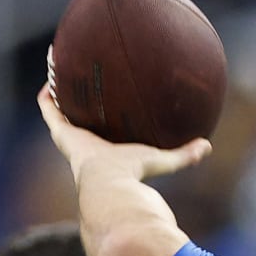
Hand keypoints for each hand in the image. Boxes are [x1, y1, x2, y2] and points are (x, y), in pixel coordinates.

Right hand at [37, 65, 209, 183]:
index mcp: (103, 152)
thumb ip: (184, 155)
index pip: (100, 135)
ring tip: (56, 72)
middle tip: (77, 87)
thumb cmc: (135, 174)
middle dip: (76, 105)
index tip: (101, 106)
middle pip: (77, 122)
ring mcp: (70, 138)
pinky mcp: (61, 132)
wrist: (111, 182)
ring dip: (58, 93)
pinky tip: (51, 72)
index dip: (98, 121)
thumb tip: (207, 146)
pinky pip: (49, 109)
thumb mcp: (162, 160)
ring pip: (59, 112)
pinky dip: (48, 92)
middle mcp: (84, 145)